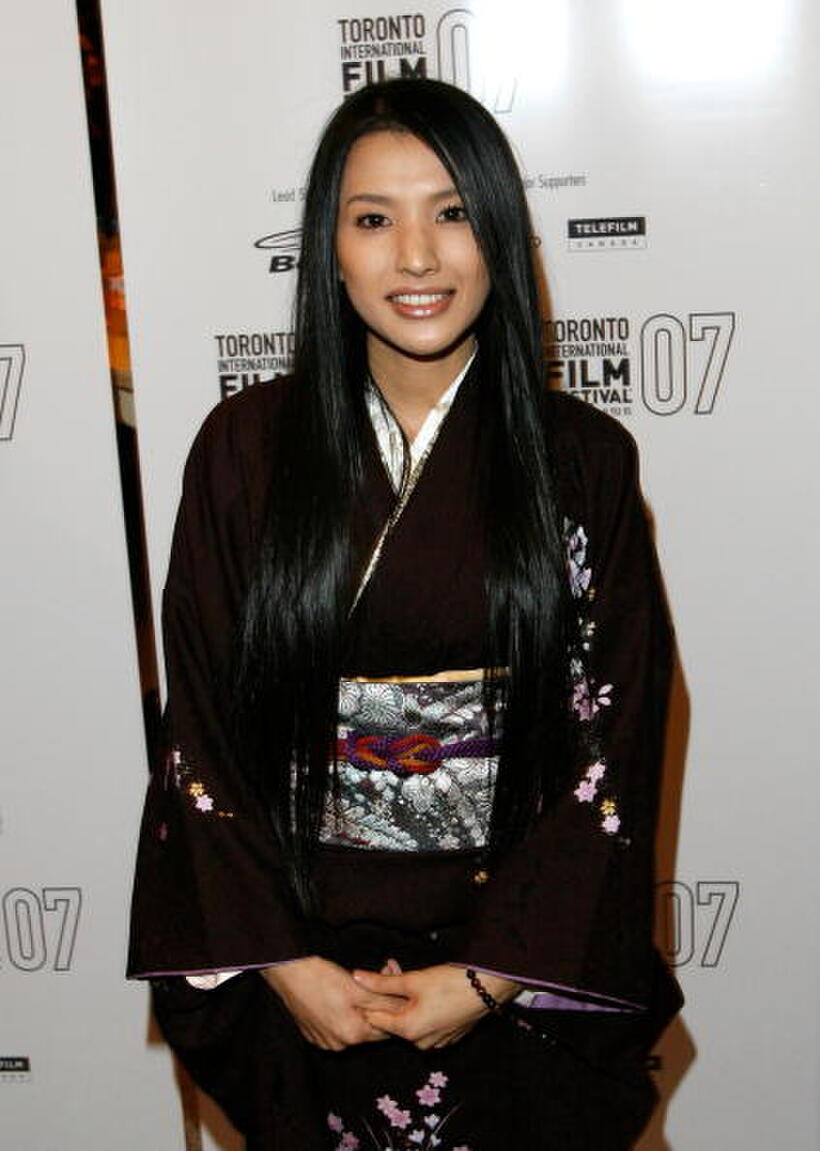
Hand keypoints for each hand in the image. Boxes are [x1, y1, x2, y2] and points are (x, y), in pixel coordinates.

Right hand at [263, 955, 406, 1050]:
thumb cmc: (321, 978)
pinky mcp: (313, 1032)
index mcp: (352, 1035)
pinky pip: (337, 1025)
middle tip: (380, 978)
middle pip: (369, 1027)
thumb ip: (383, 1001)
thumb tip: (403, 1007)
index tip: (394, 986)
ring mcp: (324, 1040)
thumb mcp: (358, 987)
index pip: (386, 1027)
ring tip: (359, 984)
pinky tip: (341, 993)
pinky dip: (344, 1011)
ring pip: (353, 1025)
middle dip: (378, 1004)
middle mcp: (339, 1044)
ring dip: (361, 1008)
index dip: (393, 1006)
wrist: (287, 973)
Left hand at [353, 964, 521, 1049]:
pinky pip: (426, 1025)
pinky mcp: (447, 1038)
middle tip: (394, 969)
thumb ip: (381, 982)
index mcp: (407, 1030)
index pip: (375, 1020)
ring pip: (410, 1022)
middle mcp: (419, 1043)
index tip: (374, 978)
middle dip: (390, 997)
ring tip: (413, 978)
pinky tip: (429, 992)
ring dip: (406, 1002)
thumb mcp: (412, 980)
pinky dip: (422, 1010)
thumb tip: (355, 977)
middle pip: (394, 1020)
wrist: (487, 988)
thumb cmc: (449, 983)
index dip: (371, 999)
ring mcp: (435, 1043)